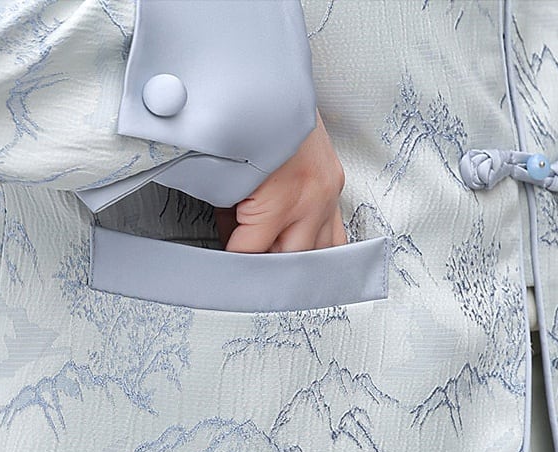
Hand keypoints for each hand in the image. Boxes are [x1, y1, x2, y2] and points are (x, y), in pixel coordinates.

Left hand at [215, 109, 346, 252]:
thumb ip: (229, 211)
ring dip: (292, 256)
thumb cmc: (248, 118)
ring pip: (319, 253)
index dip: (232, 259)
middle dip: (263, 261)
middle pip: (289, 258)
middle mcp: (313, 199)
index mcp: (284, 197)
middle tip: (242, 258)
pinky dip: (317, 244)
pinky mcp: (335, 185)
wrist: (274, 82)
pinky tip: (298, 243)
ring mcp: (329, 193)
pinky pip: (335, 232)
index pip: (253, 251)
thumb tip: (231, 235)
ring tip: (269, 249)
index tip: (222, 262)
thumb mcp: (225, 168)